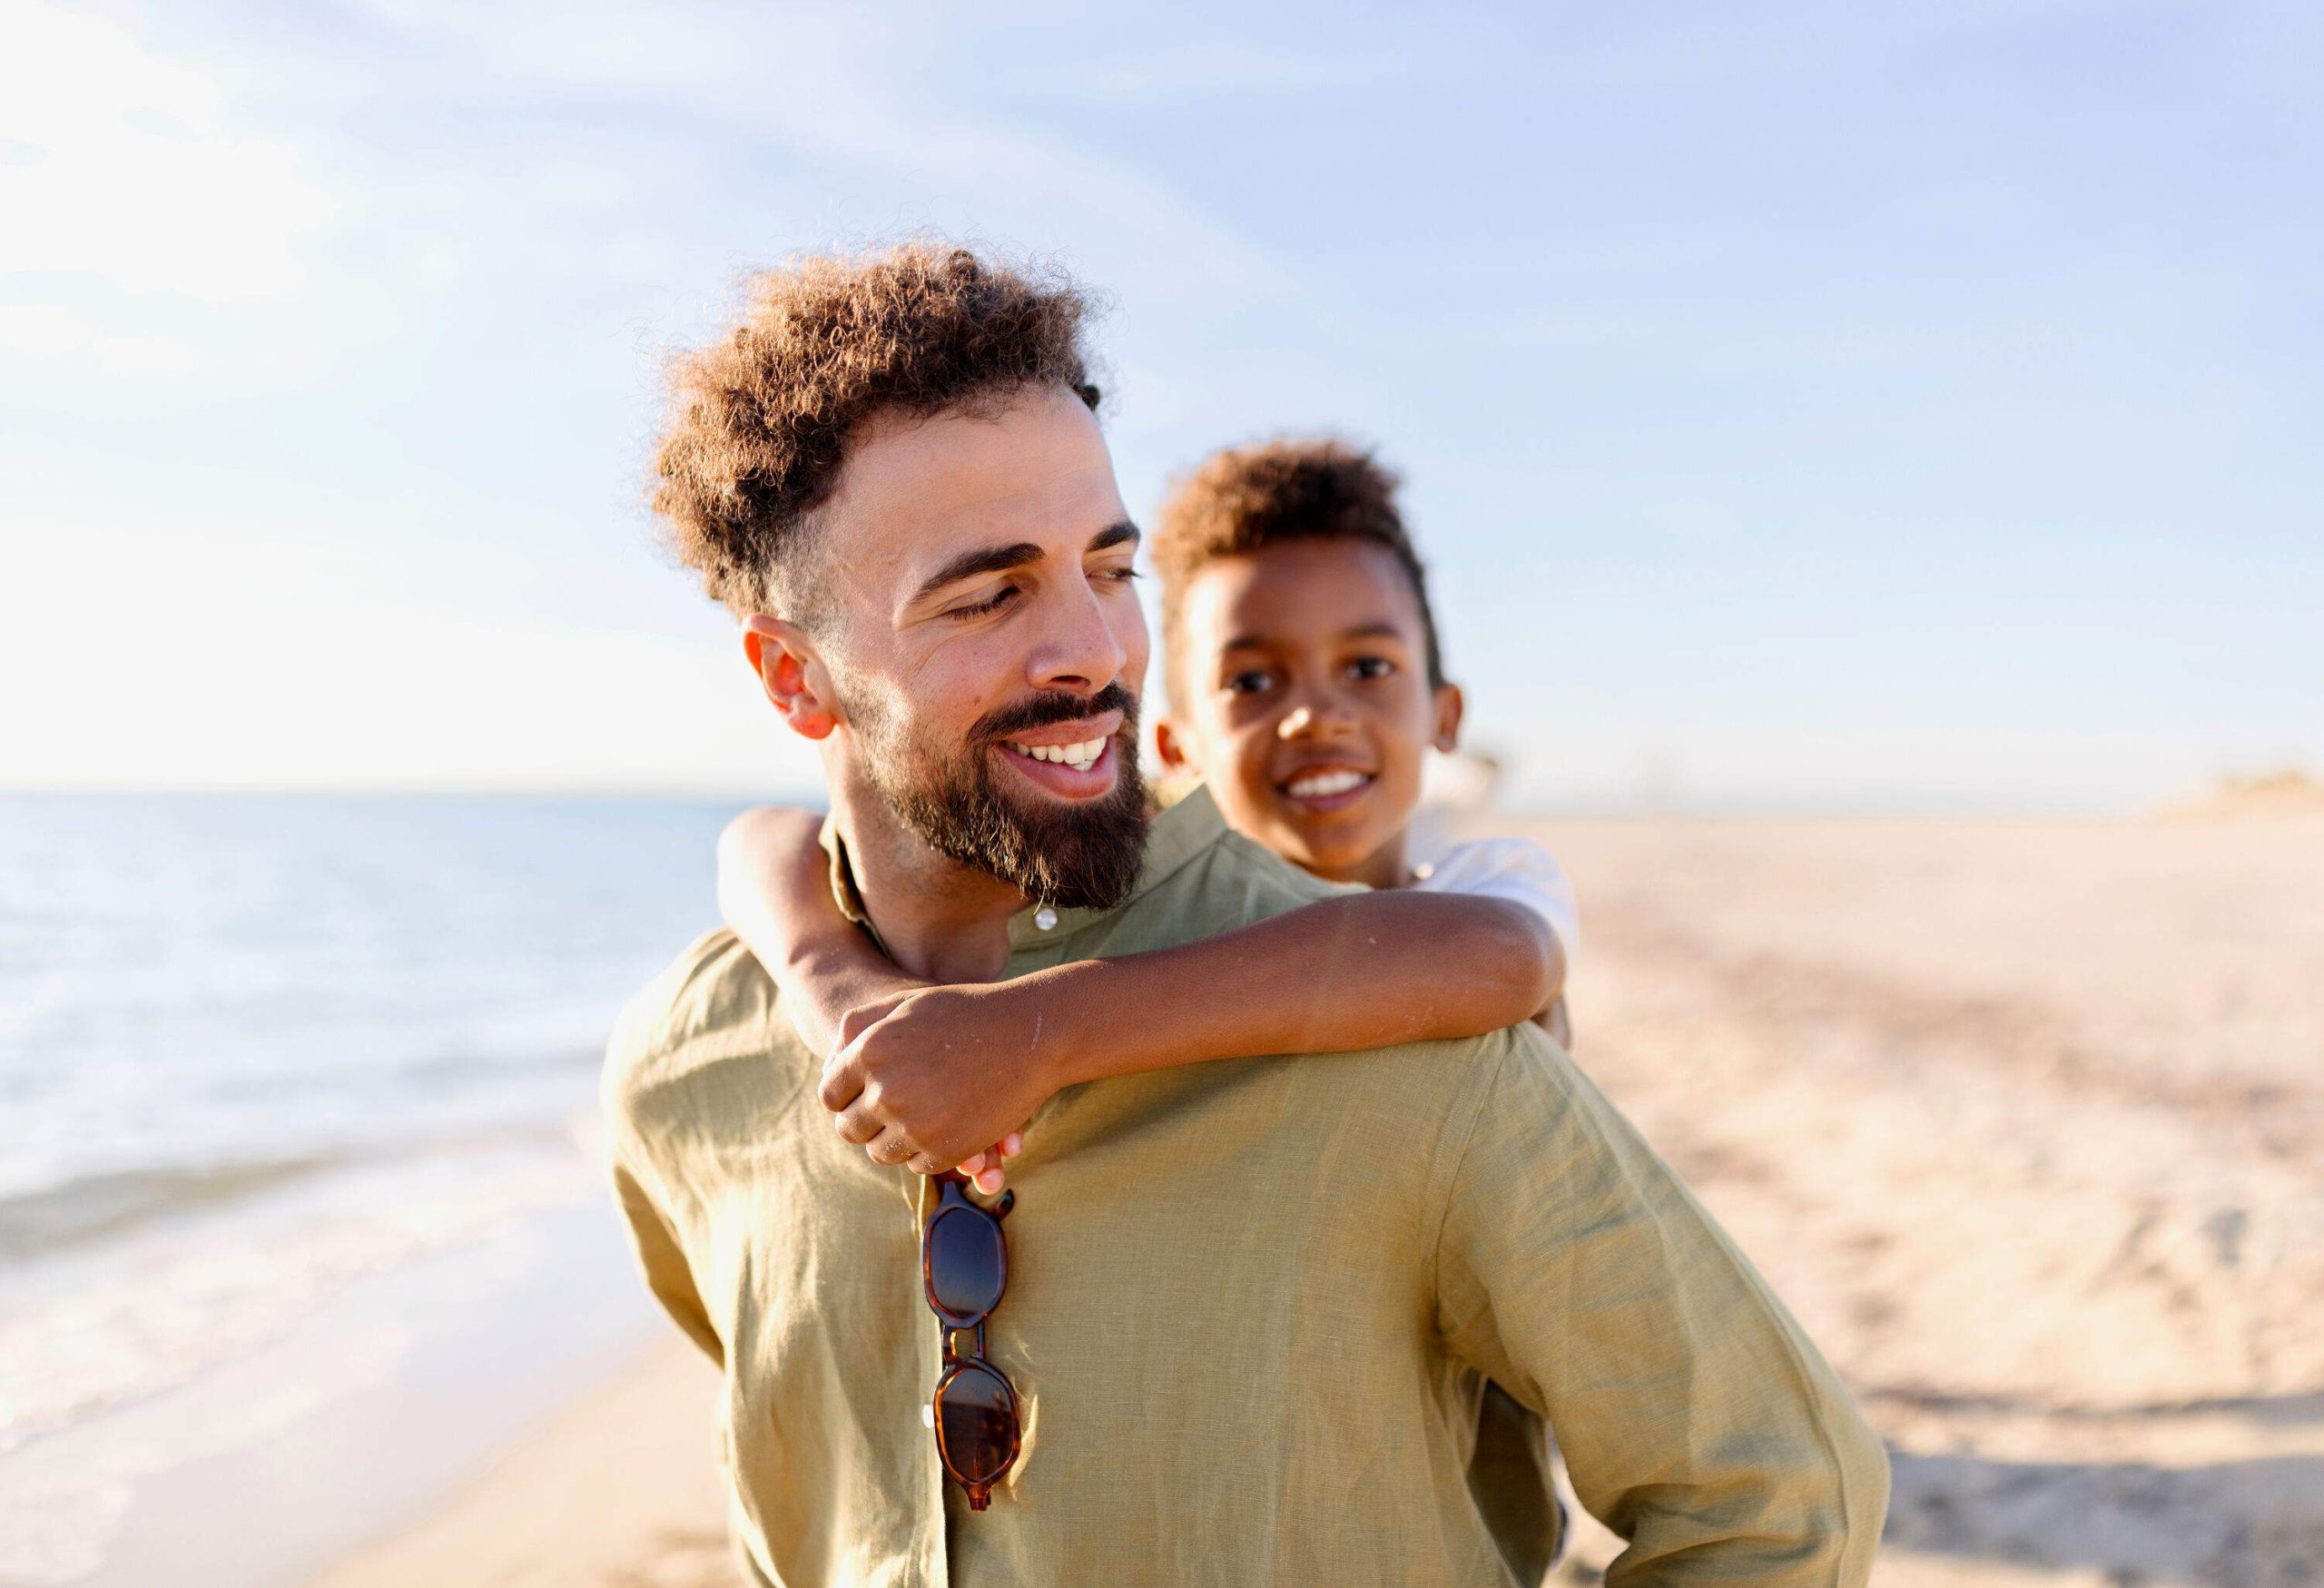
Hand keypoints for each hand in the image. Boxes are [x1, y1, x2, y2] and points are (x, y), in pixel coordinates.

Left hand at [821, 982, 1064, 1189]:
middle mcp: (886, 1091)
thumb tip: (830, 1066)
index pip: (830, 1095)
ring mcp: (916, 1125)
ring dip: (892, 1139)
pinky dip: (925, 1151)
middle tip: (889, 1109)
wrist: (1031, 1035)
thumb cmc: (966, 1013)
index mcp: (869, 1052)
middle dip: (865, 1121)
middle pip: (850, 1129)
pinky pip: (916, 1165)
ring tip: (914, 1118)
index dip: (845, 1095)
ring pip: (880, 1152)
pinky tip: (943, 1124)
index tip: (863, 1093)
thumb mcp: (906, 1003)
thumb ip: (859, 1028)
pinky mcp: (945, 1150)